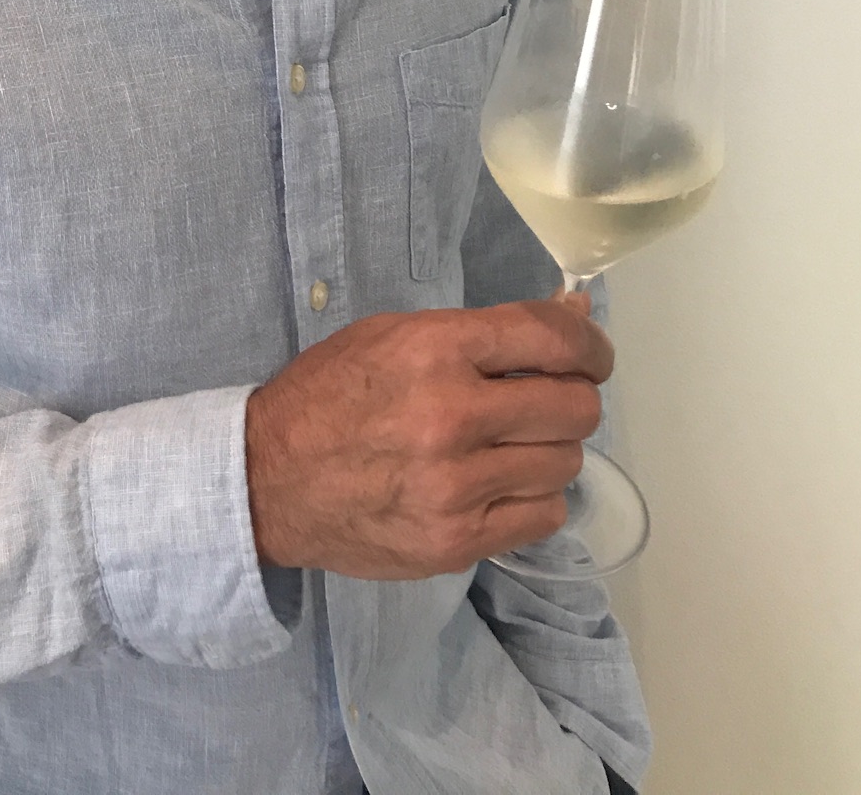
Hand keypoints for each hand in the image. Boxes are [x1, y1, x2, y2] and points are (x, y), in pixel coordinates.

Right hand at [244, 297, 610, 578]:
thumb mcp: (398, 335)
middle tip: (547, 401)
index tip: (591, 355)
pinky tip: (499, 484)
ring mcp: (456, 486)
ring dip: (549, 450)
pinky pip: (543, 517)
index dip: (590, 345)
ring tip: (510, 445)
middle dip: (573, 398)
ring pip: (564, 464)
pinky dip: (533, 498)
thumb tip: (572, 318)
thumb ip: (486, 331)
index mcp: (434, 349)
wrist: (269, 478)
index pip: (552, 338)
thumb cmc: (332, 394)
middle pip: (574, 407)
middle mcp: (451, 415)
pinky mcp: (456, 541)